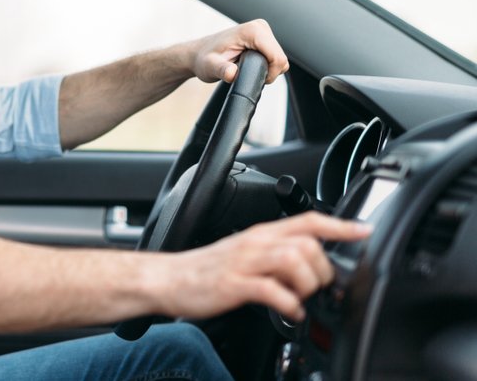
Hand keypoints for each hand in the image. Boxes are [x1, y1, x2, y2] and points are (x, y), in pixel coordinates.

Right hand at [148, 212, 370, 321]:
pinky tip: (289, 312)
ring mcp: (243, 263)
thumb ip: (275, 256)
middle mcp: (254, 243)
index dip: (340, 225)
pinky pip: (272, 290)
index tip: (364, 230)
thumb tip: (308, 266)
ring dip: (308, 285)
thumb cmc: (205, 270)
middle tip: (316, 288)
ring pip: (294, 260)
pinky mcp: (233, 284)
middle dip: (324, 269)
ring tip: (300, 299)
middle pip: (308, 243)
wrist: (167, 278)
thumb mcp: (244, 255)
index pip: (308, 220)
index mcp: (260, 233)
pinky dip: (289, 304)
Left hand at [188, 19, 288, 83]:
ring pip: (279, 58)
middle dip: (267, 71)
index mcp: (252, 31)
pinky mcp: (264, 36)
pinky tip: (249, 63)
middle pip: (280, 58)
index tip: (253, 79)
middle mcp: (260, 27)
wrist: (199, 53)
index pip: (277, 57)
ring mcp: (263, 30)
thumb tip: (232, 73)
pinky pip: (275, 56)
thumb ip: (222, 70)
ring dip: (266, 68)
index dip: (270, 74)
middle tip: (244, 73)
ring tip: (244, 67)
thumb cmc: (204, 59)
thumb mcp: (210, 67)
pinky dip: (266, 64)